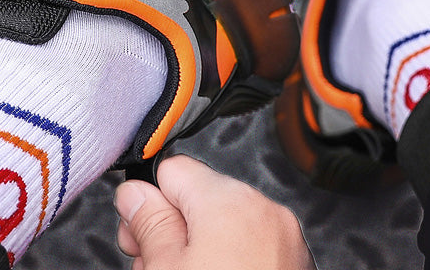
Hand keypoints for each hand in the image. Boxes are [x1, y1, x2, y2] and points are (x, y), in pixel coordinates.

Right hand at [114, 154, 315, 269]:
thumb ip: (148, 223)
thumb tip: (135, 194)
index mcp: (231, 201)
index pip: (175, 170)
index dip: (148, 201)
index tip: (135, 232)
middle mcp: (265, 212)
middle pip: (200, 200)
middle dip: (172, 232)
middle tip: (151, 269)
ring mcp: (286, 243)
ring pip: (224, 229)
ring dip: (197, 252)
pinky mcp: (295, 269)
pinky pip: (250, 251)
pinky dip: (228, 266)